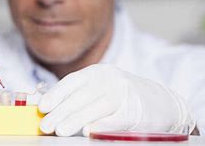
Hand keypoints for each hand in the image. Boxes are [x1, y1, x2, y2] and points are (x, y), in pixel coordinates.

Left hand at [38, 64, 194, 136]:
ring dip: (76, 120)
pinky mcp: (136, 112)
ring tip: (60, 131)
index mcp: (98, 72)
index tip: (42, 107)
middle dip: (61, 112)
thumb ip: (78, 95)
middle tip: (46, 125)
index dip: (56, 94)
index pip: (73, 81)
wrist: (161, 103)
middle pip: (82, 96)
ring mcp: (125, 95)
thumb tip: (48, 106)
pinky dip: (101, 125)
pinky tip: (87, 131)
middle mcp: (111, 80)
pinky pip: (115, 119)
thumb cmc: (122, 97)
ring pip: (96, 107)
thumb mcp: (100, 88)